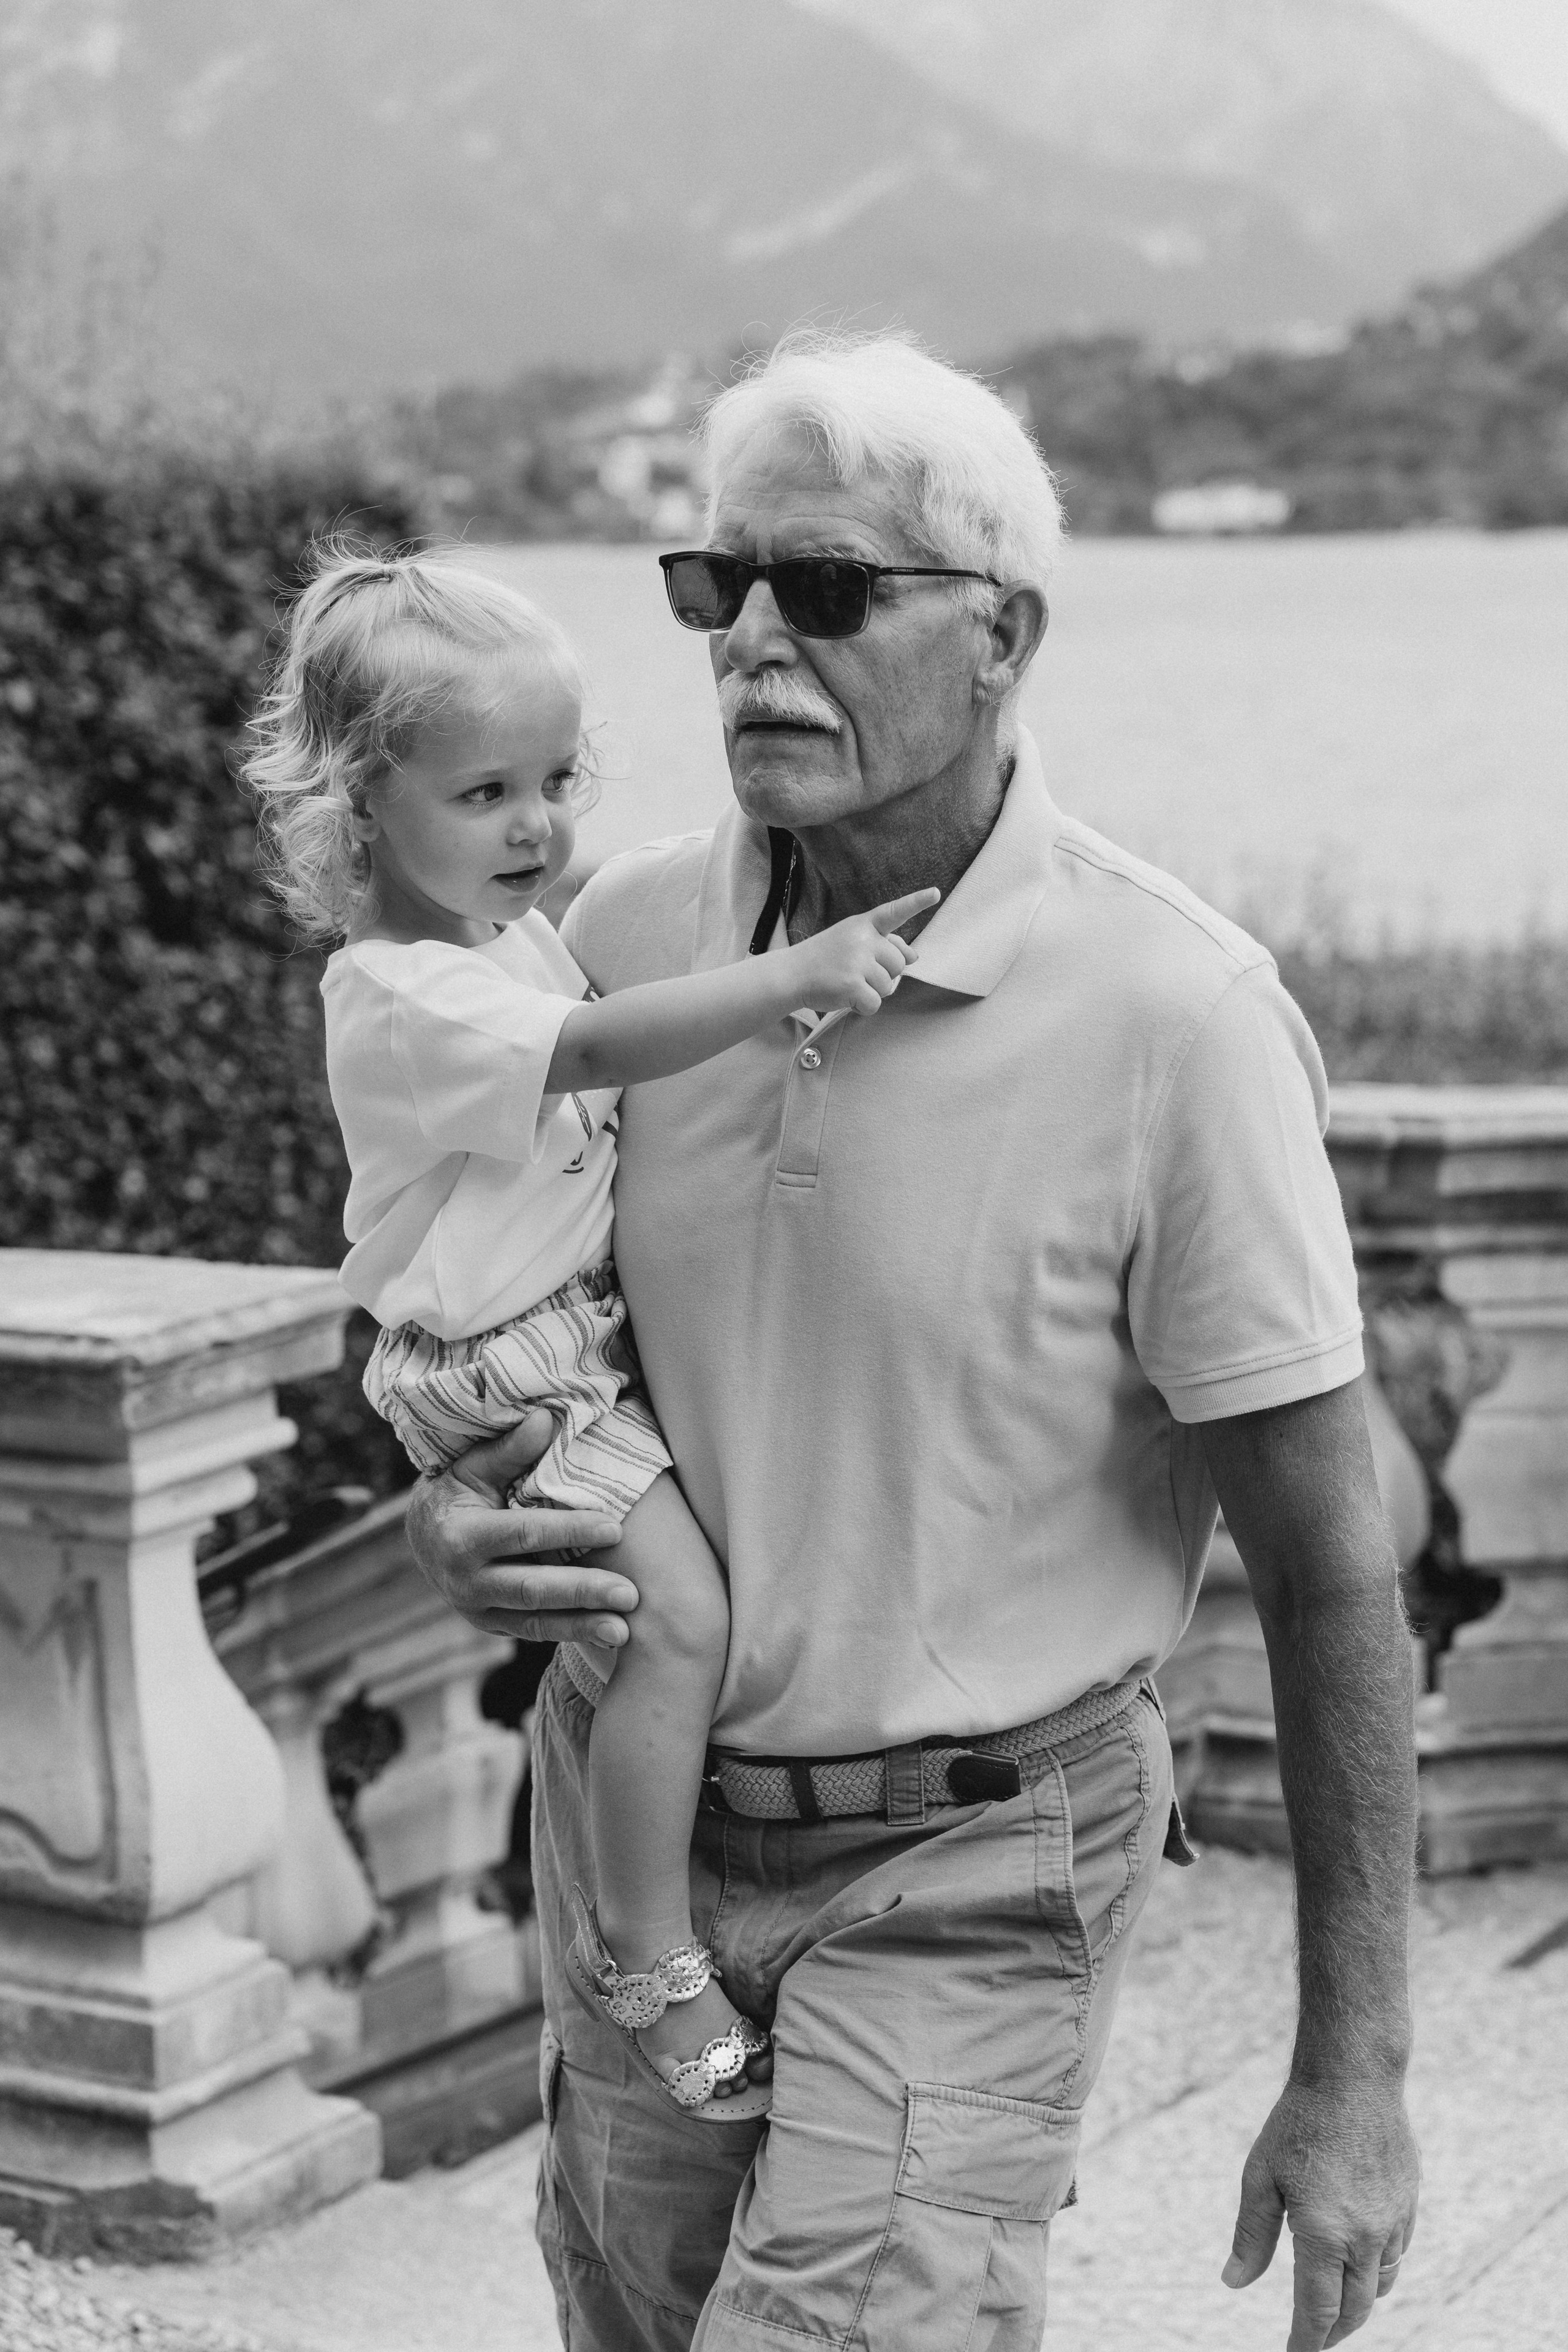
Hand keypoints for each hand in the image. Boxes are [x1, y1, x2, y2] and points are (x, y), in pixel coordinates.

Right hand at [403, 1410, 639, 1645]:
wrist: (421, 1535)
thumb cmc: (456, 1490)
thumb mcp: (474, 1465)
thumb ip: (511, 1448)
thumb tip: (546, 1417)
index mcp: (462, 1536)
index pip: (524, 1534)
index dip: (570, 1532)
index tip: (615, 1529)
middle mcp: (466, 1580)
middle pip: (531, 1588)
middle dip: (583, 1592)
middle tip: (630, 1594)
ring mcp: (476, 1609)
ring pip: (534, 1621)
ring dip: (582, 1627)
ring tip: (624, 1630)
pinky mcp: (489, 1626)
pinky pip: (532, 1632)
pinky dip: (569, 1633)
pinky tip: (606, 1634)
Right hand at [796, 887, 939, 1015]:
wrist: (790, 974)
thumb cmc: (824, 959)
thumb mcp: (852, 942)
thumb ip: (884, 945)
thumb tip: (915, 956)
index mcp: (863, 925)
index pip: (894, 912)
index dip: (916, 903)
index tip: (936, 893)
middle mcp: (862, 939)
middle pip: (899, 964)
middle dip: (884, 975)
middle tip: (858, 974)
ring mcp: (857, 961)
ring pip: (889, 986)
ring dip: (872, 992)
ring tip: (848, 984)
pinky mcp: (852, 984)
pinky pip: (875, 1003)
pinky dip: (863, 1007)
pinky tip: (846, 998)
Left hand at [1224, 2076, 1419, 2348]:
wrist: (1354, 2077)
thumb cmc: (1299, 2123)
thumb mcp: (1260, 2176)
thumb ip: (1250, 2235)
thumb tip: (1233, 2281)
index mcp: (1324, 2233)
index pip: (1318, 2311)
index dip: (1306, 2342)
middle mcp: (1365, 2236)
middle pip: (1354, 2309)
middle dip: (1333, 2333)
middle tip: (1313, 2341)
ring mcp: (1392, 2221)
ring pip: (1380, 2285)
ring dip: (1358, 2304)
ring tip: (1336, 2307)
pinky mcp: (1408, 2202)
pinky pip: (1397, 2254)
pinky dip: (1378, 2270)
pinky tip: (1360, 2261)